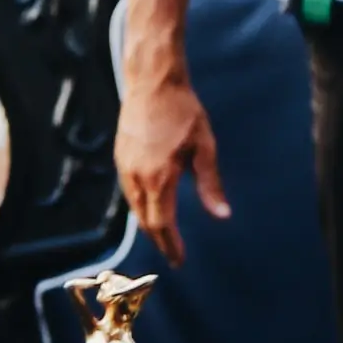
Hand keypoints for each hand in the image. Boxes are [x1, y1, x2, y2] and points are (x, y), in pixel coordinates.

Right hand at [114, 56, 227, 268]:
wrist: (152, 82)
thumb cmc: (183, 111)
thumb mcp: (204, 147)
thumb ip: (210, 184)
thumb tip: (222, 216)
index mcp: (159, 177)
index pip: (162, 223)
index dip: (171, 245)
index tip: (180, 260)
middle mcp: (136, 177)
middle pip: (145, 221)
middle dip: (160, 241)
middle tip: (173, 256)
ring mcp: (125, 167)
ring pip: (134, 208)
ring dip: (149, 225)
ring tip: (164, 237)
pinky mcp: (120, 157)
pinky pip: (128, 193)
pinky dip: (140, 208)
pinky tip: (150, 208)